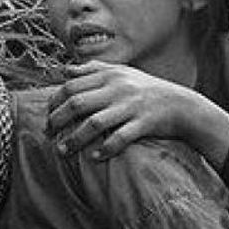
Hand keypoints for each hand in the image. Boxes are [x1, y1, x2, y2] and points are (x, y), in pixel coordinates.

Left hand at [46, 61, 228, 163]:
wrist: (182, 105)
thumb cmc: (147, 90)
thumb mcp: (121, 73)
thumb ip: (93, 70)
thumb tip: (64, 70)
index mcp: (110, 75)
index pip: (71, 86)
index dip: (54, 102)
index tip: (47, 117)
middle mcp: (118, 88)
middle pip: (77, 103)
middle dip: (57, 121)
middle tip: (49, 135)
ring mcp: (131, 106)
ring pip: (94, 123)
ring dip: (75, 139)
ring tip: (62, 152)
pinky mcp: (144, 123)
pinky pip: (121, 138)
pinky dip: (106, 149)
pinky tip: (95, 158)